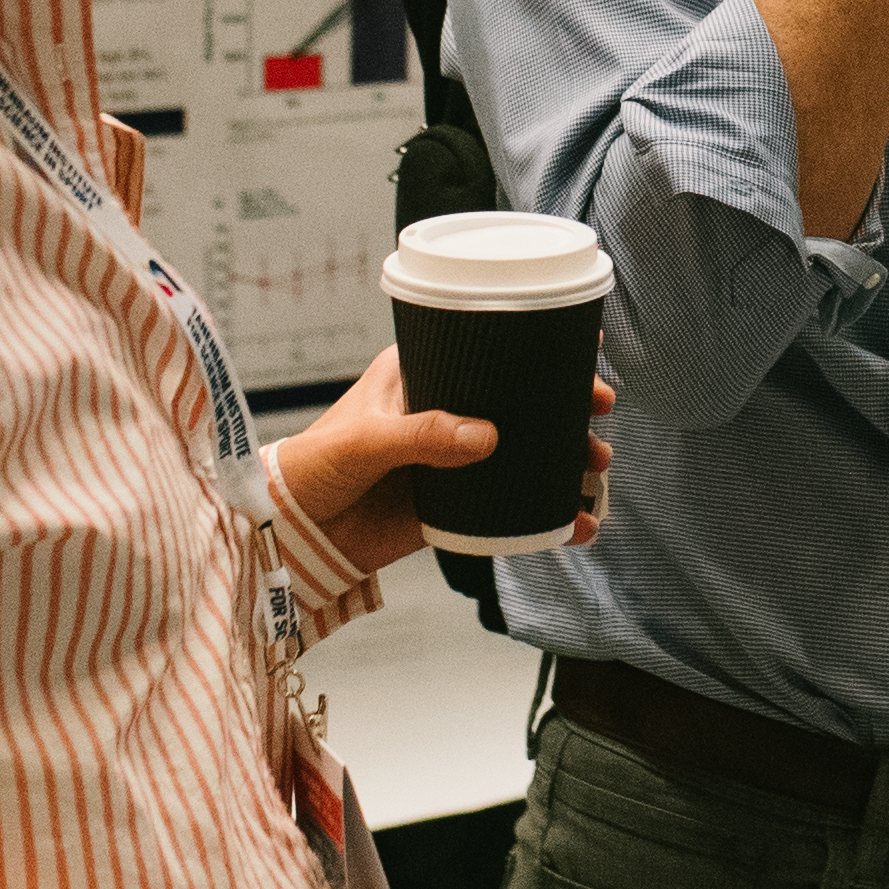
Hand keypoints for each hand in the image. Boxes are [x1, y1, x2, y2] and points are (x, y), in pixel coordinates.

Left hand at [274, 343, 614, 571]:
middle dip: (563, 408)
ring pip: (522, 453)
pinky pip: (509, 508)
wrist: (292, 537)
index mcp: (419, 377)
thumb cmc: (311, 469)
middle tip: (596, 414)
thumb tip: (485, 437)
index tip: (581, 353)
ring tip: (593, 469)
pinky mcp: (454, 507)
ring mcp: (452, 461)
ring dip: (562, 460)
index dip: (537, 351)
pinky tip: (574, 525)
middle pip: (518, 402)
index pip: (487, 351)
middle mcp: (443, 412)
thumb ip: (420, 436)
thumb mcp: (363, 441)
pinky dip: (544, 517)